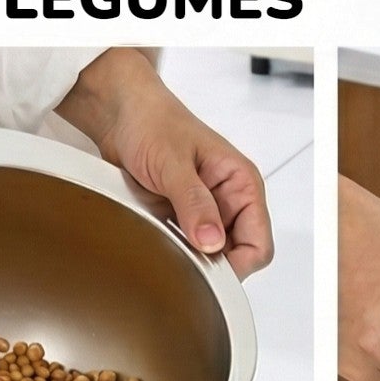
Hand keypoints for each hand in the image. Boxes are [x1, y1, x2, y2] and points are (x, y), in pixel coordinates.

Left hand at [60, 49, 272, 277]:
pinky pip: (187, 251)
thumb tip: (212, 241)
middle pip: (236, 259)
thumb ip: (194, 203)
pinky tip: (157, 234)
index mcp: (242, 184)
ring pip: (211, 259)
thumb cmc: (151, 121)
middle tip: (180, 251)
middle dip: (210, 264)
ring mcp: (208, 214)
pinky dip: (174, 251)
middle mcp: (230, 203)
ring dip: (189, 257)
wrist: (120, 114)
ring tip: (164, 234)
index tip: (206, 266)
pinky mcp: (185, 221)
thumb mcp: (173, 162)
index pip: (259, 245)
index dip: (237, 265)